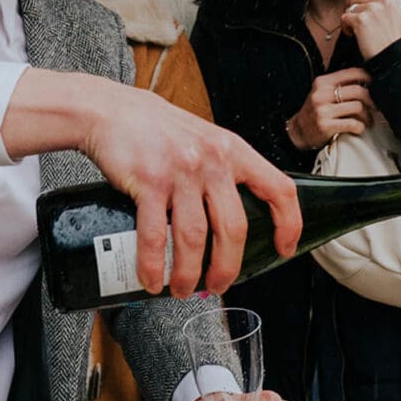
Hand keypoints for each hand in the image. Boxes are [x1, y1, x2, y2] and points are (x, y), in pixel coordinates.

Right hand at [3, 72, 302, 297]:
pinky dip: (153, 265)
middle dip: (227, 267)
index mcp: (233, 150)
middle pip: (234, 227)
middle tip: (219, 285)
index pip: (278, 188)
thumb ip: (222, 169)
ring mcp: (181, 172)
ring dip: (189, 274)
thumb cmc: (157, 128)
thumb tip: (231, 217)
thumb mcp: (204, 138)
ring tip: (182, 289)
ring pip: (195, 238)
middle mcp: (212, 160)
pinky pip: (155, 235)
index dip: (288, 223)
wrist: (111, 110)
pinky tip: (152, 279)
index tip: (285, 248)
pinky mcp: (149, 181)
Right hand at [285, 69, 373, 150]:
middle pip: (358, 91)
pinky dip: (360, 127)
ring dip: (367, 116)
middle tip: (374, 107)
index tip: (373, 84)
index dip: (366, 78)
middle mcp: (322, 94)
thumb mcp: (321, 92)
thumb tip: (364, 82)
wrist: (298, 131)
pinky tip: (358, 128)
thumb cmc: (314, 111)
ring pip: (357, 107)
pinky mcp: (326, 126)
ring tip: (367, 121)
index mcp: (322, 82)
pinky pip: (352, 124)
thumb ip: (338, 85)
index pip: (351, 73)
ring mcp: (323, 110)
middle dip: (371, 100)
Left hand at [342, 0, 400, 58]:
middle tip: (355, 19)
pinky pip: (344, 18)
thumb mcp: (393, 12)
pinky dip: (346, 28)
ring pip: (348, 7)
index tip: (359, 9)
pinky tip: (355, 34)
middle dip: (350, 7)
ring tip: (358, 29)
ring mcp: (372, 8)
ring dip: (349, 19)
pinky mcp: (362, 19)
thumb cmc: (389, 37)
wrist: (390, 55)